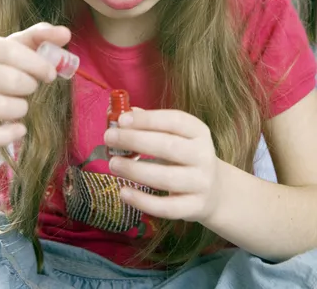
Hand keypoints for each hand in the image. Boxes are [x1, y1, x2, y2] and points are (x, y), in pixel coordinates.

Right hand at [0, 23, 70, 147]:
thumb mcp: (13, 49)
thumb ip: (40, 37)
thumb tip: (66, 33)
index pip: (11, 51)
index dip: (37, 64)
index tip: (51, 74)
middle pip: (9, 80)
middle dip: (29, 87)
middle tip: (30, 89)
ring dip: (20, 109)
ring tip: (21, 107)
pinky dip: (8, 136)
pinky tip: (19, 130)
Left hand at [104, 109, 221, 224]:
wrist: (214, 191)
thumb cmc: (185, 156)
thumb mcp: (176, 136)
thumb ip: (151, 125)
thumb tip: (121, 117)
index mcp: (198, 132)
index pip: (174, 121)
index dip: (147, 119)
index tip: (121, 120)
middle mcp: (203, 156)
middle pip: (168, 147)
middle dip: (135, 141)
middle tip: (109, 138)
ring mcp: (200, 183)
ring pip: (166, 177)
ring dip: (135, 170)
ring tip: (113, 164)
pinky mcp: (194, 208)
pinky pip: (166, 207)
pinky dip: (143, 201)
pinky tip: (124, 192)